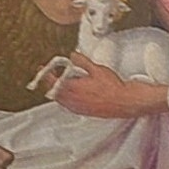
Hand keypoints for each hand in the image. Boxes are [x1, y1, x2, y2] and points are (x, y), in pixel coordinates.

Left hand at [50, 61, 168, 119]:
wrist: (124, 101)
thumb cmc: (112, 87)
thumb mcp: (97, 69)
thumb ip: (82, 62)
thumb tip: (73, 56)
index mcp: (74, 88)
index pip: (54, 82)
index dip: (47, 75)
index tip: (44, 70)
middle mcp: (73, 100)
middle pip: (55, 93)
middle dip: (51, 84)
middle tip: (51, 77)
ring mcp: (78, 108)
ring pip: (61, 100)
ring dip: (58, 92)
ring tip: (61, 85)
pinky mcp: (84, 112)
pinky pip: (69, 106)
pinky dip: (66, 100)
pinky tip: (71, 95)